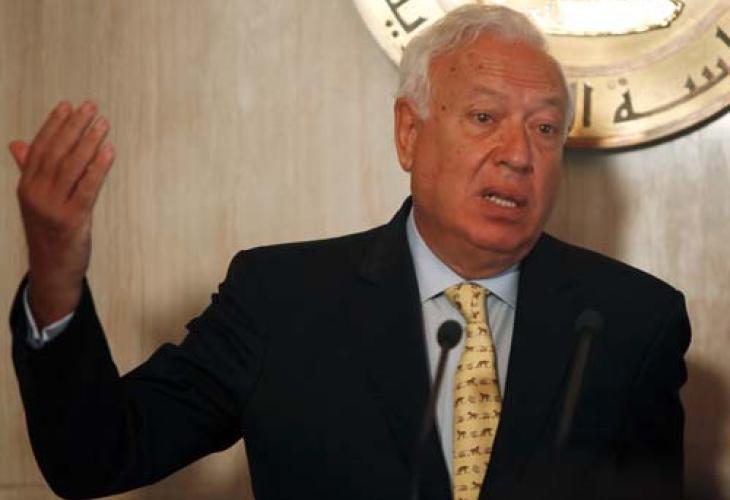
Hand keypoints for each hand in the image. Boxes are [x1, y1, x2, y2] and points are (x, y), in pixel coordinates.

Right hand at [9, 101, 114, 328]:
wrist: (52, 269)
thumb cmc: (48, 231)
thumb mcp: (36, 200)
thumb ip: (30, 171)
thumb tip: (18, 144)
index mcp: (26, 186)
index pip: (40, 148)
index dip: (54, 125)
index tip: (68, 106)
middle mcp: (36, 194)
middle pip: (56, 153)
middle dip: (74, 127)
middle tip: (90, 107)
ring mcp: (53, 207)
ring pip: (72, 167)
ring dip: (88, 142)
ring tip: (102, 124)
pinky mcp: (72, 220)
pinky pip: (87, 189)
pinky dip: (98, 168)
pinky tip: (109, 152)